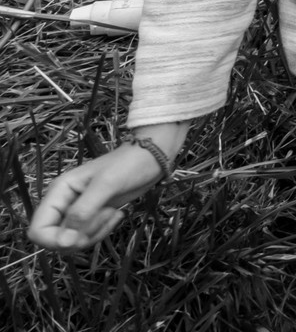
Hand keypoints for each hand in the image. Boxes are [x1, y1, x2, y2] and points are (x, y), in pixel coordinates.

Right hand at [29, 133, 178, 250]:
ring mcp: (76, 211)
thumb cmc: (129, 164)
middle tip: (104, 217)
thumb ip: (82, 212)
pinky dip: (102, 231)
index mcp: (59, 192)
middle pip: (55, 240)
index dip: (54, 240)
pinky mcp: (91, 217)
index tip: (78, 237)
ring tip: (112, 213)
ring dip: (94, 234)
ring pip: (72, 241)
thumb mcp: (106, 185)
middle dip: (79, 237)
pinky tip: (117, 215)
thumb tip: (63, 242)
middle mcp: (63, 203)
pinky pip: (87, 237)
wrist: (152, 156)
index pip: (38, 230)